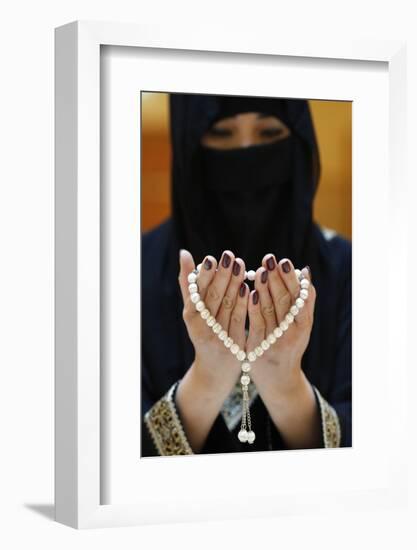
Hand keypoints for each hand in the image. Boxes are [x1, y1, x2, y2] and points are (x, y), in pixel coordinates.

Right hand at [178, 248, 248, 397]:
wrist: (214, 370)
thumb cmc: (204, 330)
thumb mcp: (193, 310)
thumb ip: (189, 283)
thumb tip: (184, 253)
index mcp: (190, 316)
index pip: (197, 292)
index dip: (204, 275)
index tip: (211, 258)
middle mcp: (202, 327)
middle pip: (213, 298)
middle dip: (222, 276)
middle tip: (230, 256)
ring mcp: (218, 337)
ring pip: (227, 307)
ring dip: (235, 285)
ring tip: (241, 265)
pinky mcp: (234, 345)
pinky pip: (240, 321)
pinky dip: (245, 304)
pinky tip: (250, 289)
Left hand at [246, 254, 315, 397]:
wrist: (278, 380)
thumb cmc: (288, 344)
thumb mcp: (300, 324)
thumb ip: (302, 301)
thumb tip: (304, 271)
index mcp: (305, 324)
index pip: (300, 297)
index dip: (292, 279)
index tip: (285, 261)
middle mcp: (294, 333)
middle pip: (286, 301)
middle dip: (278, 279)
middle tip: (271, 260)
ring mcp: (277, 341)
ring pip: (271, 311)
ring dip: (265, 289)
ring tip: (260, 270)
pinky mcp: (260, 348)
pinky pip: (256, 325)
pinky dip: (254, 308)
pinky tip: (249, 293)